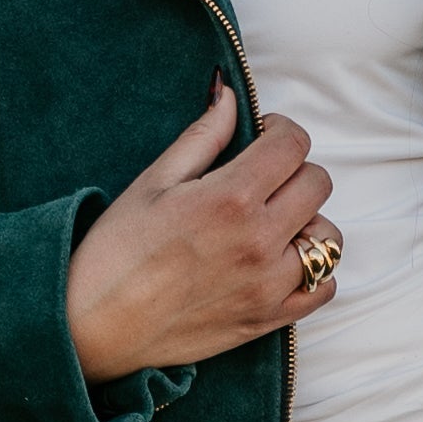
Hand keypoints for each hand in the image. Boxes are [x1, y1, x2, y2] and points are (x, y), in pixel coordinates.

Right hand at [66, 81, 340, 380]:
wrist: (95, 326)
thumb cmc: (115, 251)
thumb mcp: (154, 182)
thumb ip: (203, 136)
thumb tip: (229, 95)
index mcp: (230, 198)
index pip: (293, 144)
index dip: (279, 130)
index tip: (261, 137)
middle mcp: (259, 240)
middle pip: (318, 183)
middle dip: (294, 170)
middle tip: (262, 179)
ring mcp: (268, 284)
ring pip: (327, 236)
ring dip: (306, 221)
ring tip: (269, 224)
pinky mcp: (268, 319)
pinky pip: (323, 287)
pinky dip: (312, 271)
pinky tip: (280, 262)